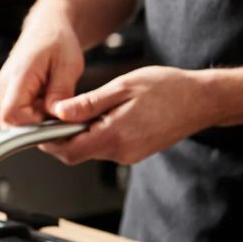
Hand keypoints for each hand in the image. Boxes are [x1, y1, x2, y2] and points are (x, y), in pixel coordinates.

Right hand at [0, 9, 84, 126]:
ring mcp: (4, 89)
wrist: (47, 27)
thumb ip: (61, 92)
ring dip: (35, 119)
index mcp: (18, 76)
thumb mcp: (68, 65)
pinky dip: (33, 113)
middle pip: (10, 122)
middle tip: (56, 112)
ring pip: (13, 120)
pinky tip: (47, 101)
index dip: (32, 124)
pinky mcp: (8, 93)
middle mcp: (5, 85)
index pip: (12, 115)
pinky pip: (17, 113)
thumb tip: (58, 116)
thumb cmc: (57, 41)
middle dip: (35, 125)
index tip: (52, 118)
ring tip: (52, 102)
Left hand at [39, 66, 220, 164]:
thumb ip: (89, 103)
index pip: (69, 150)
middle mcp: (121, 152)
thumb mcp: (123, 86)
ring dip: (81, 133)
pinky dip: (97, 133)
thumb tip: (60, 112)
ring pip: (91, 150)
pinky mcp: (135, 153)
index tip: (41, 125)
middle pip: (77, 153)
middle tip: (60, 113)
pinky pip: (107, 146)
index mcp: (115, 135)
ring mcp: (129, 155)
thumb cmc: (168, 89)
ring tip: (89, 108)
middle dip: (62, 137)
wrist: (202, 100)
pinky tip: (106, 114)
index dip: (49, 140)